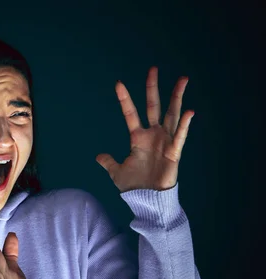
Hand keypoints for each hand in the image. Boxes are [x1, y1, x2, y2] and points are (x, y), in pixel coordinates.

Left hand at [96, 66, 194, 191]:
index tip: (118, 83)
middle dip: (152, 89)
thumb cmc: (134, 186)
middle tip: (153, 70)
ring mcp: (165, 141)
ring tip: (182, 80)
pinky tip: (189, 112)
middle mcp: (153, 135)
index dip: (125, 99)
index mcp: (138, 138)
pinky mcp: (174, 152)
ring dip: (177, 98)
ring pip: (172, 114)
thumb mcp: (117, 172)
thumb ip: (109, 162)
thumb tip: (99, 156)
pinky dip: (185, 125)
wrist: (146, 200)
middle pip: (153, 106)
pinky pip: (180, 137)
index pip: (130, 113)